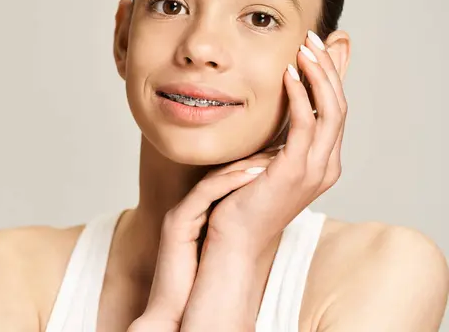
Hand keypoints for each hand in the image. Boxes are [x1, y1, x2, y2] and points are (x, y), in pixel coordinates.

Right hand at [132, 151, 281, 330]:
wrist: (177, 311)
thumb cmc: (203, 283)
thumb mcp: (226, 247)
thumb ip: (239, 228)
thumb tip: (271, 219)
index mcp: (200, 211)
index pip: (227, 178)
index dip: (253, 165)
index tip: (281, 156)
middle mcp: (188, 207)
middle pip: (221, 172)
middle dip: (251, 158)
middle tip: (281, 148)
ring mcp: (181, 213)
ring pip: (213, 179)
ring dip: (243, 166)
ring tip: (272, 158)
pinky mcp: (177, 223)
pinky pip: (205, 194)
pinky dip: (230, 182)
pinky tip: (254, 176)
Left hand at [207, 32, 347, 252]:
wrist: (234, 238)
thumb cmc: (243, 198)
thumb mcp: (264, 158)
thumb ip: (276, 135)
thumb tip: (273, 112)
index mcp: (322, 161)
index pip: (335, 110)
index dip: (331, 76)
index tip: (318, 48)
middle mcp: (326, 165)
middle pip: (339, 105)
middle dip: (328, 68)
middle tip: (313, 39)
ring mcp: (315, 170)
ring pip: (330, 111)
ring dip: (318, 75)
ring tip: (304, 48)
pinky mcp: (295, 171)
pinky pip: (305, 124)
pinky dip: (300, 96)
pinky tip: (288, 75)